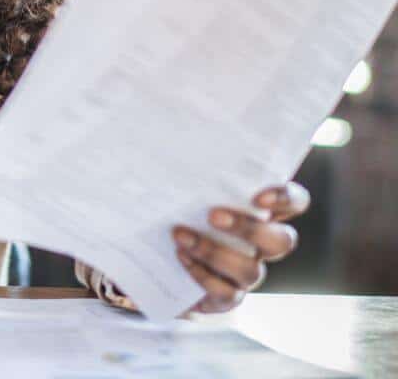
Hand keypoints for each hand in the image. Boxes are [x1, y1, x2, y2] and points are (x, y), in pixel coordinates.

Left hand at [172, 181, 309, 313]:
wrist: (161, 260)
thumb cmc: (181, 211)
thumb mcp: (189, 190)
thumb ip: (198, 177)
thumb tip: (178, 159)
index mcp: (261, 213)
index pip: (295, 202)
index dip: (286, 199)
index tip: (258, 197)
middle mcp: (261, 245)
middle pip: (281, 241)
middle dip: (249, 229)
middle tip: (213, 216)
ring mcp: (247, 273)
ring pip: (251, 270)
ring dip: (214, 252)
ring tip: (180, 236)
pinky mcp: (227, 297)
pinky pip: (226, 294)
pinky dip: (202, 275)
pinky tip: (181, 258)